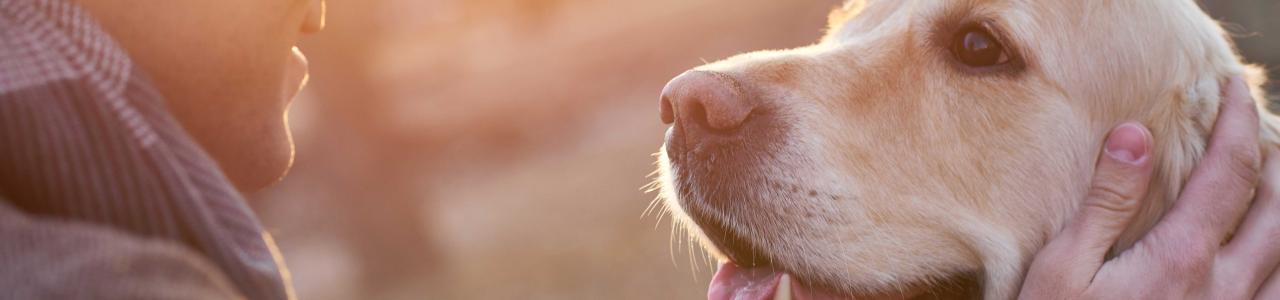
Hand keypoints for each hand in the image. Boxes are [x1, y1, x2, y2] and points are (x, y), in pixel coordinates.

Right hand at [1019, 77, 1279, 298]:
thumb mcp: (1062, 269)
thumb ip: (1107, 202)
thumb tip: (1137, 133)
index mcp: (1181, 259)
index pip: (1230, 171)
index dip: (1236, 121)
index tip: (1229, 88)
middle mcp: (1225, 288)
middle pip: (1278, 205)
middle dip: (1274, 154)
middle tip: (1257, 124)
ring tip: (1274, 182)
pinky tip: (1271, 256)